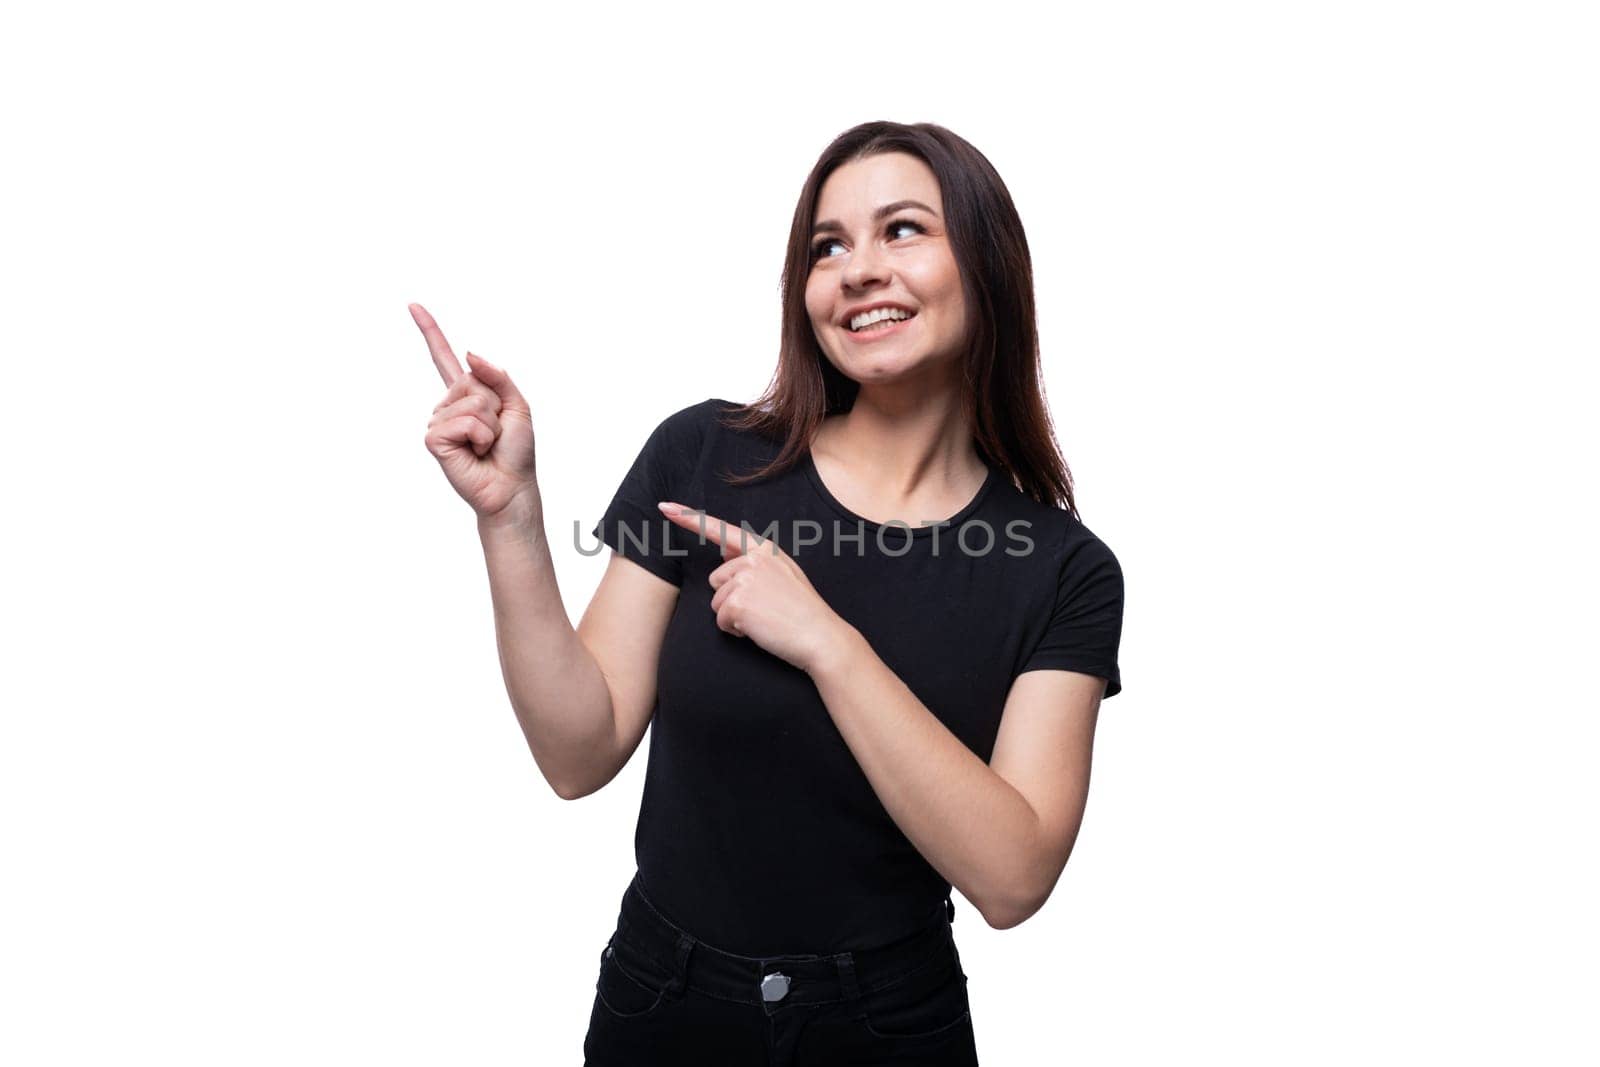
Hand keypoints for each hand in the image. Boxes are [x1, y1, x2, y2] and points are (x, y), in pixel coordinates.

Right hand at [412, 303, 537, 520]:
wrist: (511, 487)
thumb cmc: (516, 452)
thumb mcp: (518, 405)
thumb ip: (497, 376)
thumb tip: (468, 352)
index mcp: (468, 394)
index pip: (444, 357)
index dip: (430, 331)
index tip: (413, 305)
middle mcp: (449, 404)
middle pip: (473, 382)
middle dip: (495, 407)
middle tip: (495, 433)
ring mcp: (439, 421)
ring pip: (471, 403)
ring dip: (489, 425)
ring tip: (486, 444)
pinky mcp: (433, 440)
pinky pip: (461, 421)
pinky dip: (478, 436)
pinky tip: (475, 451)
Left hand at [657, 502, 855, 673]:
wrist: (820, 636)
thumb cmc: (802, 610)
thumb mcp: (782, 574)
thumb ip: (753, 560)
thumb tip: (723, 549)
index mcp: (763, 548)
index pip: (721, 530)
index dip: (689, 518)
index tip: (665, 507)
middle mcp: (753, 558)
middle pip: (716, 581)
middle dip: (732, 599)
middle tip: (765, 609)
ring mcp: (745, 578)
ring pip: (716, 602)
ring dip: (734, 617)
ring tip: (764, 619)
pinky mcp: (737, 602)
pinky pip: (720, 621)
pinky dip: (735, 630)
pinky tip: (759, 629)